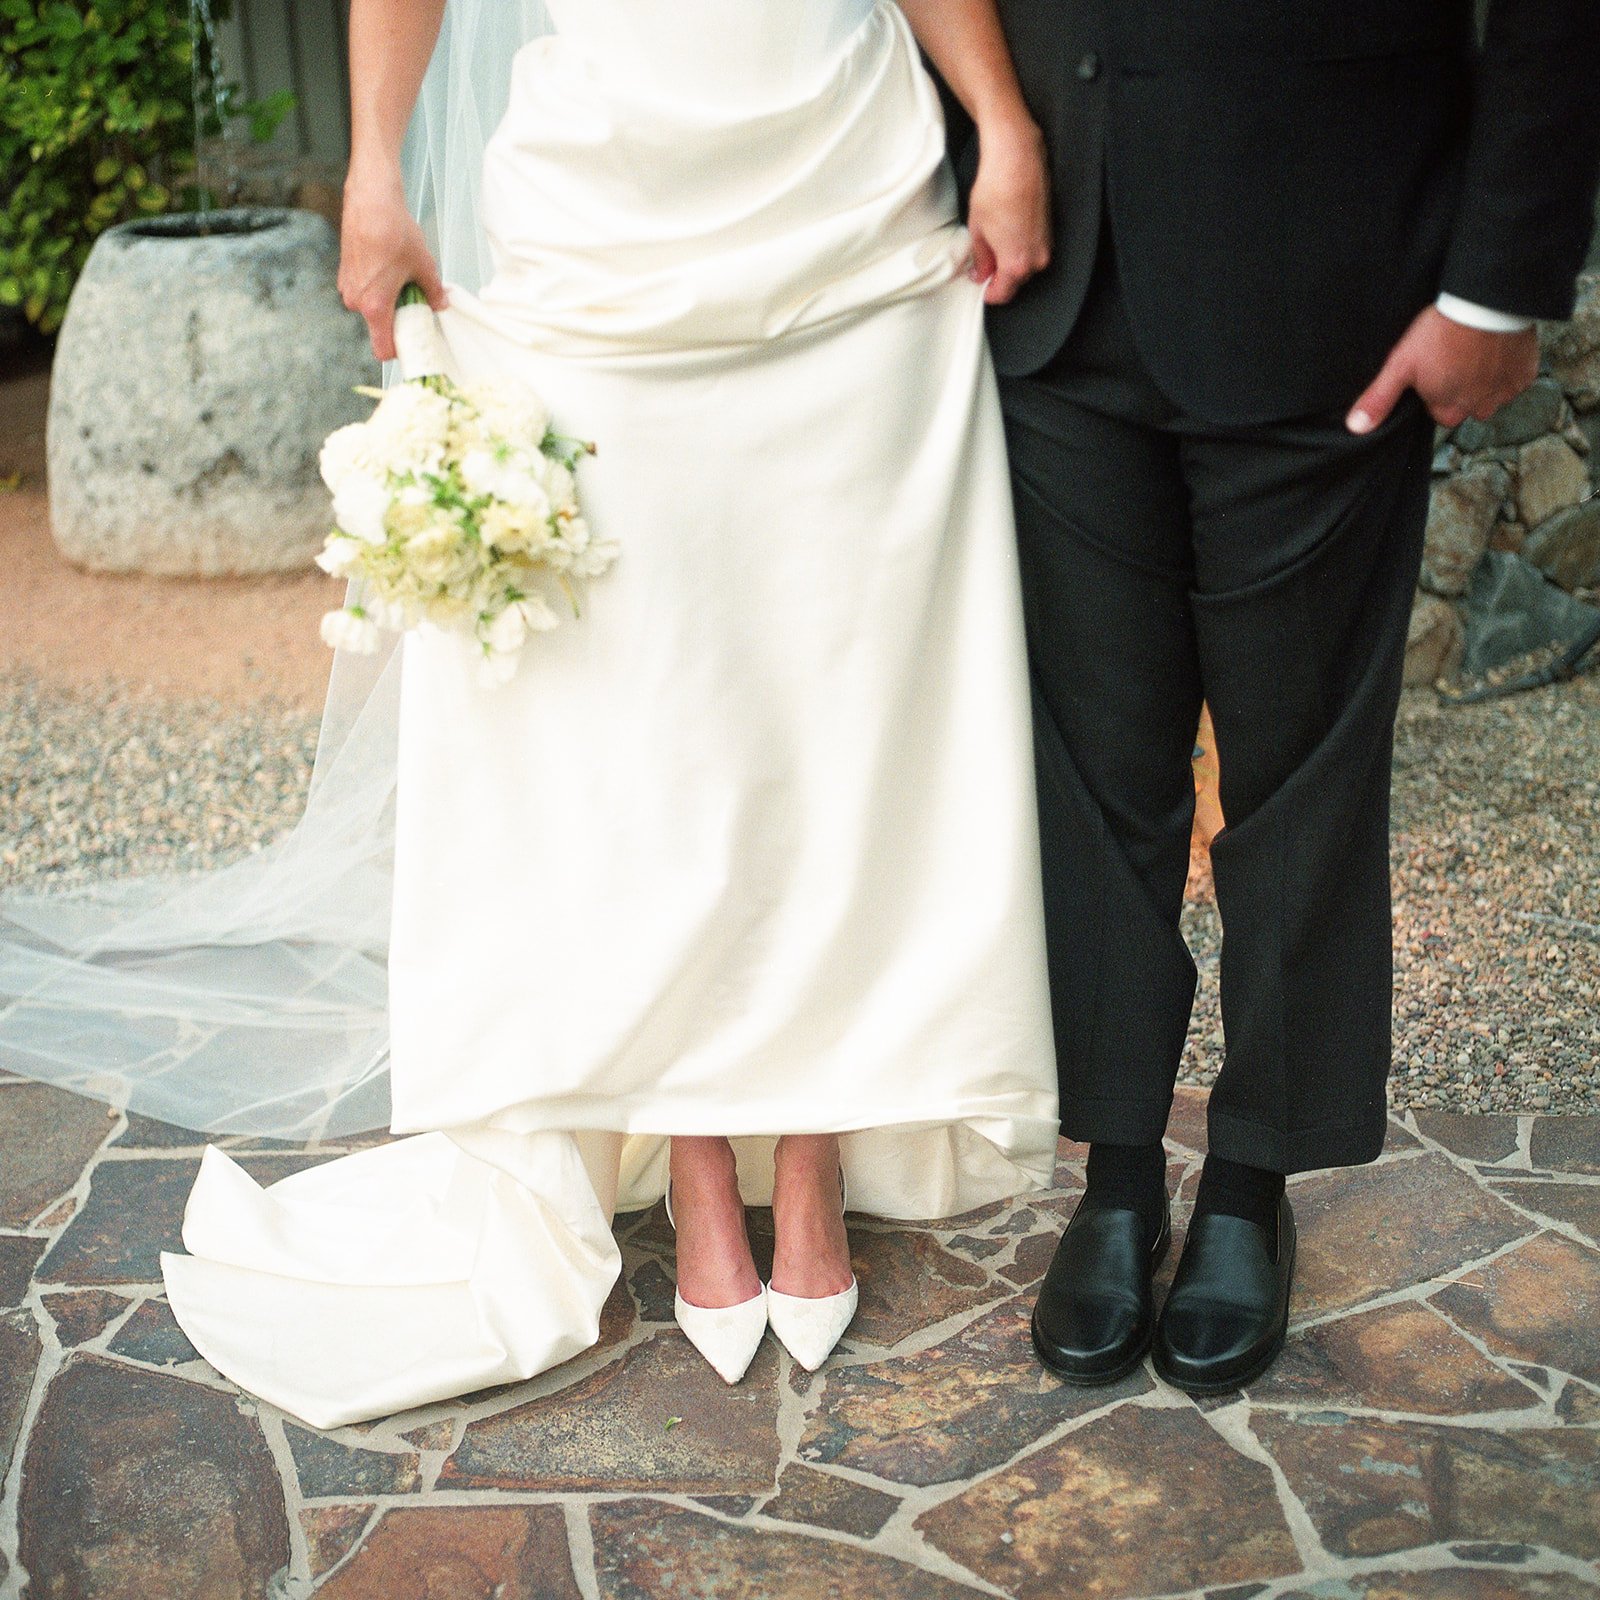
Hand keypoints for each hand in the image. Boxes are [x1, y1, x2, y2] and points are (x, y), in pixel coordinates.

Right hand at [337, 159, 448, 361]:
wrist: (370, 200)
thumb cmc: (395, 232)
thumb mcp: (424, 266)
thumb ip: (433, 292)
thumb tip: (440, 305)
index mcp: (376, 307)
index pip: (384, 349)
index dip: (401, 351)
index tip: (414, 343)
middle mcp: (357, 302)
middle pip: (381, 327)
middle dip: (399, 320)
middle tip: (416, 301)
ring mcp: (347, 288)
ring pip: (373, 309)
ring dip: (388, 302)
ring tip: (401, 277)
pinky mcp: (344, 274)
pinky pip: (365, 293)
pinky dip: (378, 288)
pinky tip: (388, 267)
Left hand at [966, 113, 1051, 305]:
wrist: (1017, 160)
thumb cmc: (996, 190)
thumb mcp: (977, 230)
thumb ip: (981, 259)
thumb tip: (980, 272)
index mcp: (1017, 264)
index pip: (1003, 294)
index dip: (988, 292)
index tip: (979, 285)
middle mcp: (1037, 258)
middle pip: (1016, 281)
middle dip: (999, 276)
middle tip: (981, 263)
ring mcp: (1046, 244)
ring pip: (1025, 265)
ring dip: (1010, 261)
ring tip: (993, 242)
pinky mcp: (1050, 229)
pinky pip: (1033, 249)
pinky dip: (1020, 247)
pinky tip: (1006, 231)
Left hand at [1346, 306, 1538, 434]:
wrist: (1485, 303)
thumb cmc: (1440, 333)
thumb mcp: (1400, 365)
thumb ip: (1379, 398)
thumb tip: (1355, 428)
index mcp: (1446, 410)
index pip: (1438, 410)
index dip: (1436, 390)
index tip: (1436, 369)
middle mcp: (1477, 408)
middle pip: (1465, 405)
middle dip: (1461, 388)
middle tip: (1456, 357)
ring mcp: (1503, 392)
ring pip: (1491, 395)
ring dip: (1485, 380)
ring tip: (1476, 352)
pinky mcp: (1524, 375)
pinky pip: (1515, 378)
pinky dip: (1507, 367)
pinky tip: (1496, 349)